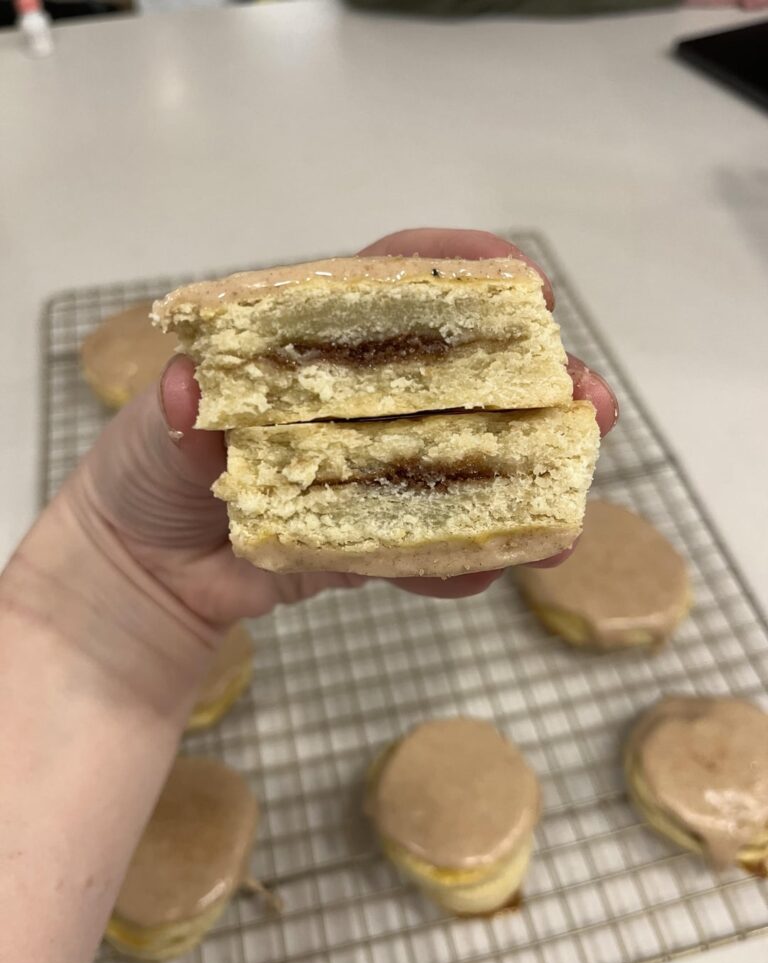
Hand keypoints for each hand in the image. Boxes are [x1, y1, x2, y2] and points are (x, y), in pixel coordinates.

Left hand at [67, 228, 617, 624]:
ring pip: (464, 460)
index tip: (523, 284)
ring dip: (527, 473)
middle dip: (531, 380)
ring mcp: (374, 469)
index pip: (393, 288)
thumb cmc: (145, 472)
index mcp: (313, 346)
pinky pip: (428, 545)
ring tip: (570, 498)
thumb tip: (188, 392)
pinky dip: (463, 558)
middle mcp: (358, 400)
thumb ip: (181, 416)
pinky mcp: (373, 535)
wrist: (144, 568)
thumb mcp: (157, 430)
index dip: (461, 274)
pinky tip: (504, 562)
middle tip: (583, 399)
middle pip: (459, 375)